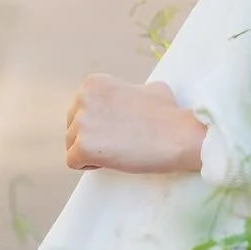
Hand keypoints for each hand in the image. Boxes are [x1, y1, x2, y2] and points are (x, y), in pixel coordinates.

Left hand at [65, 74, 206, 174]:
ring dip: (90, 152)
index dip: (99, 122)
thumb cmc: (168, 114)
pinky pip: (73, 161)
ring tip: (116, 152)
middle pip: (73, 125)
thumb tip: (133, 96)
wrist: (179, 136)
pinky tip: (109, 162)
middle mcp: (83, 98)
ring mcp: (82, 123)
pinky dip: (88, 165)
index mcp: (95, 83)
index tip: (118, 128)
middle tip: (117, 143)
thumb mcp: (149, 88)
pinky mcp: (83, 147)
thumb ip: (129, 91)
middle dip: (91, 137)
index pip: (81, 108)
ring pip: (71, 144)